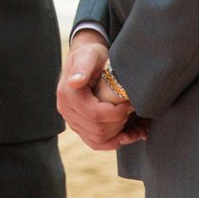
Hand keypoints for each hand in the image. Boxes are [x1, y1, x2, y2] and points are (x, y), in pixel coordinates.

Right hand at [58, 29, 140, 149]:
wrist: (86, 60)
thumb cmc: (90, 55)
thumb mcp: (89, 55)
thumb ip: (83, 67)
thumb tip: (75, 82)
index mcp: (68, 95)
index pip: (95, 115)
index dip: (116, 114)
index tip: (129, 104)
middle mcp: (66, 111)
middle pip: (97, 130)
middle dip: (119, 123)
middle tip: (131, 110)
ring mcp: (71, 121)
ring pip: (97, 140)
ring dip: (118, 135)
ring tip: (132, 124)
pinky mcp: (79, 126)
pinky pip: (94, 143)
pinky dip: (111, 142)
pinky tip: (125, 136)